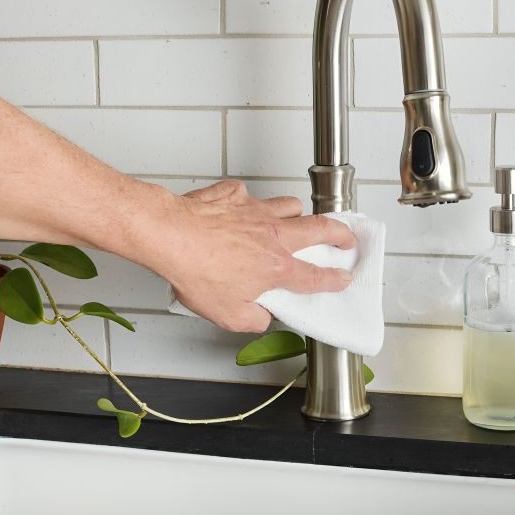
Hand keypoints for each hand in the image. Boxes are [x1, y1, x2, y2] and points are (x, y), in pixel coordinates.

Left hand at [151, 180, 356, 332]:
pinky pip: (249, 195)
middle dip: (340, 233)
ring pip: (290, 205)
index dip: (334, 279)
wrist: (169, 236)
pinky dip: (249, 203)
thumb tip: (261, 316)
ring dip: (297, 214)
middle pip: (320, 228)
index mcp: (276, 267)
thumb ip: (254, 319)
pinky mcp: (235, 195)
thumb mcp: (227, 315)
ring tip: (295, 220)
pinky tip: (239, 211)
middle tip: (346, 236)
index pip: (315, 276)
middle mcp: (273, 235)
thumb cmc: (194, 271)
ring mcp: (256, 211)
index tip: (343, 277)